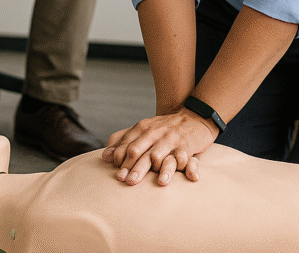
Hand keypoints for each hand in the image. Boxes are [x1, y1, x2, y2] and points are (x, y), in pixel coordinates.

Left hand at [100, 108, 215, 185]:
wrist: (194, 116)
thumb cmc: (164, 127)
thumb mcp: (143, 128)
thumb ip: (123, 140)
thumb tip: (105, 156)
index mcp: (142, 128)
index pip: (126, 145)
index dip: (120, 159)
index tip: (117, 174)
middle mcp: (155, 133)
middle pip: (139, 150)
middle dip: (133, 166)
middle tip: (127, 181)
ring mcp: (171, 140)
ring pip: (159, 155)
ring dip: (155, 169)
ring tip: (154, 182)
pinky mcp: (186, 147)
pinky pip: (183, 158)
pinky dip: (186, 167)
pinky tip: (187, 176)